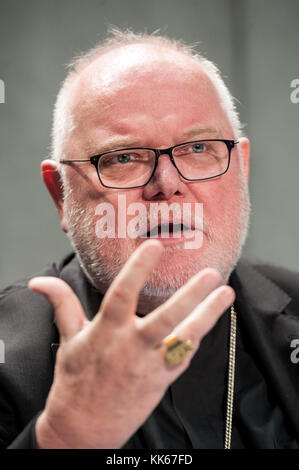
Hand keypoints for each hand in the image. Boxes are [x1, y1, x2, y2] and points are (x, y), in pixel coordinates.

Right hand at [28, 240, 234, 447]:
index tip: (155, 246)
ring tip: (226, 293)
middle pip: (164, 317)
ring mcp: (149, 365)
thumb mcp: (68, 339)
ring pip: (183, 338)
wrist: (83, 428)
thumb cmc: (75, 380)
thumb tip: (39, 281)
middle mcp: (130, 346)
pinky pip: (183, 358)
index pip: (123, 293)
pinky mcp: (161, 381)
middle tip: (211, 273)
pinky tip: (210, 319)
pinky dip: (196, 339)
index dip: (138, 269)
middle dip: (190, 295)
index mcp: (106, 331)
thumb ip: (62, 304)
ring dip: (207, 315)